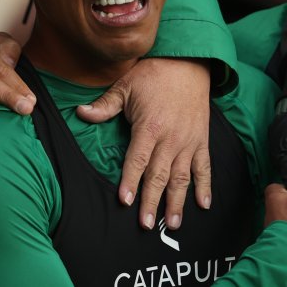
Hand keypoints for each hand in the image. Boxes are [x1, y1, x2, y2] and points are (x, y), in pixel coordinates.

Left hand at [77, 57, 210, 230]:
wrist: (188, 62)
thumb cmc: (153, 74)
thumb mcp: (125, 86)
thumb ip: (104, 106)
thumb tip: (80, 113)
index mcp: (149, 127)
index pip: (137, 160)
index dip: (130, 181)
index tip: (126, 201)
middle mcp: (170, 138)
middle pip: (159, 175)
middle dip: (152, 201)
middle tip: (147, 224)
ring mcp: (188, 141)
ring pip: (182, 177)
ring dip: (178, 201)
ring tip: (174, 223)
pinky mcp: (202, 140)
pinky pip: (204, 167)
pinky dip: (206, 186)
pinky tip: (204, 204)